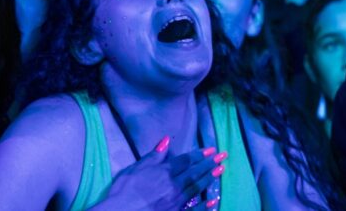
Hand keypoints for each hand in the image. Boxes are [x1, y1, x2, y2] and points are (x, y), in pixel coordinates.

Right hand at [94, 137, 225, 210]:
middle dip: (210, 163)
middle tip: (223, 156)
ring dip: (210, 178)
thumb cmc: (122, 192)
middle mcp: (174, 186)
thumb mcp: (134, 169)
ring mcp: (176, 202)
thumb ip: (153, 156)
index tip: (211, 150)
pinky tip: (214, 201)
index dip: (199, 154)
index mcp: (164, 172)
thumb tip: (167, 140)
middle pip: (195, 172)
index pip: (185, 160)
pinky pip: (194, 210)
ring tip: (221, 170)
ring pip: (197, 188)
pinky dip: (205, 206)